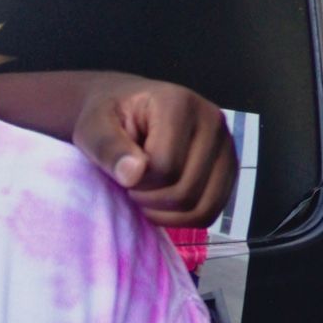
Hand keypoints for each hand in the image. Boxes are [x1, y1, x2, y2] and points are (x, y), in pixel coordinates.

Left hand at [73, 79, 234, 229]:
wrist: (127, 111)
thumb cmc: (109, 119)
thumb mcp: (94, 128)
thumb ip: (108, 148)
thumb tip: (132, 174)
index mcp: (179, 103)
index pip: (165, 167)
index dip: (137, 182)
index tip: (123, 171)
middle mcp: (212, 120)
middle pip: (185, 191)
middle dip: (150, 200)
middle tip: (132, 186)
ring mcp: (226, 145)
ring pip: (202, 206)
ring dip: (166, 213)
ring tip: (148, 193)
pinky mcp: (229, 167)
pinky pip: (211, 211)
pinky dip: (184, 218)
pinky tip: (163, 203)